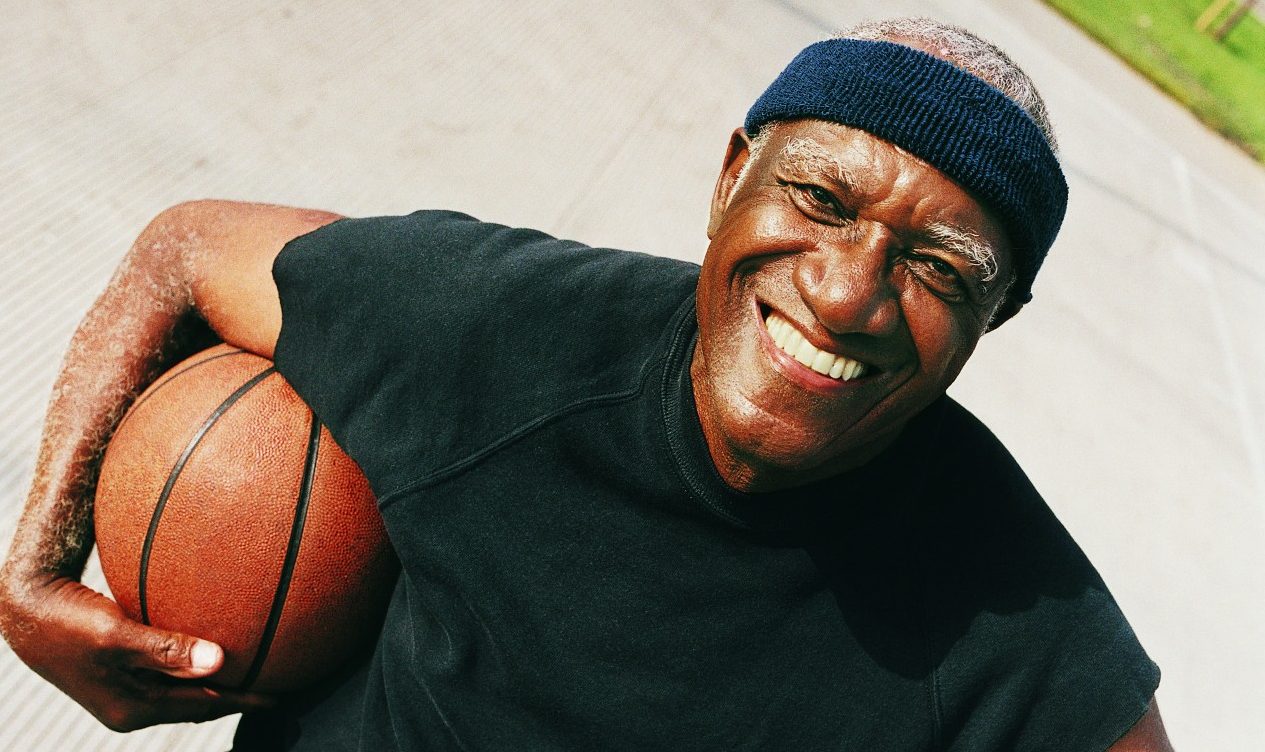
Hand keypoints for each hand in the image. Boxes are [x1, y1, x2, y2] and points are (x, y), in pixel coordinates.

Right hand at [0, 573, 275, 731]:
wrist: (24, 607)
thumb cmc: (65, 619)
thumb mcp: (114, 635)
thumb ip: (165, 649)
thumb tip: (219, 662)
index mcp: (133, 708)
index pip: (204, 706)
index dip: (246, 701)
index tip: (284, 694)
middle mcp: (132, 705)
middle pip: (199, 702)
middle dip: (239, 696)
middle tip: (282, 683)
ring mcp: (126, 689)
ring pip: (186, 687)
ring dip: (220, 679)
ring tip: (259, 668)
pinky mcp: (123, 669)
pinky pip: (172, 668)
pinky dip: (198, 661)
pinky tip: (218, 643)